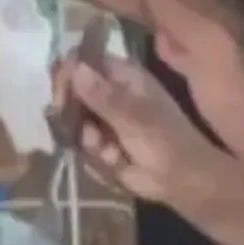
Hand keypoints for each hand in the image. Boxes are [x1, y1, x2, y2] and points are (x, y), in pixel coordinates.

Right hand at [52, 54, 224, 204]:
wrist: (182, 182)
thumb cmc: (166, 143)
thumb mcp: (133, 118)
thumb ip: (101, 96)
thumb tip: (74, 68)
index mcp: (123, 77)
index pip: (84, 62)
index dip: (68, 74)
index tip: (61, 94)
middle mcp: (111, 93)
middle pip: (73, 92)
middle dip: (74, 115)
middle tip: (84, 132)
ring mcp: (105, 119)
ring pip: (74, 122)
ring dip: (88, 141)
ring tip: (108, 151)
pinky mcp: (101, 143)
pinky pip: (82, 145)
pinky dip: (96, 156)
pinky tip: (114, 162)